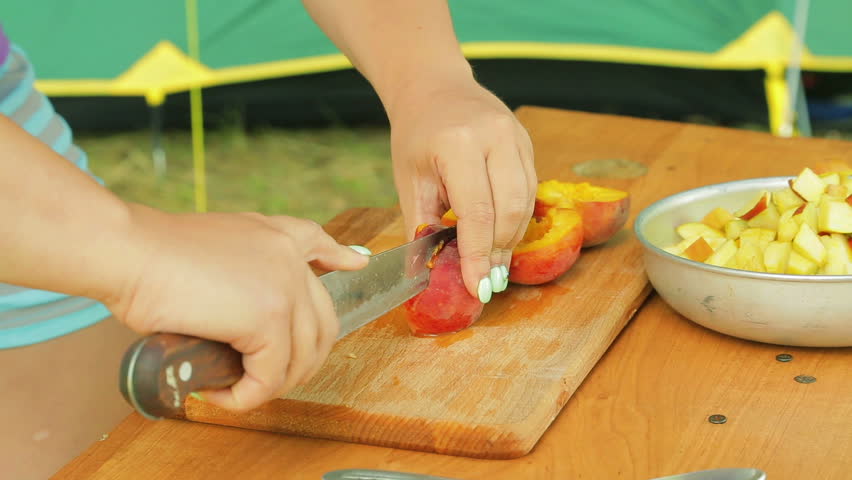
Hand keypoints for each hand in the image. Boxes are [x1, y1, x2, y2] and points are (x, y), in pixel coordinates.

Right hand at [106, 205, 369, 411]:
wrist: (130, 252)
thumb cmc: (152, 255)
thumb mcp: (209, 247)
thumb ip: (241, 267)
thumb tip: (242, 308)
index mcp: (275, 236)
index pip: (319, 242)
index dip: (340, 257)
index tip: (356, 263)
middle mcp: (290, 257)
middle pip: (322, 322)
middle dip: (301, 361)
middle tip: (265, 379)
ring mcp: (285, 287)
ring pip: (301, 356)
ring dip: (271, 384)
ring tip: (236, 390)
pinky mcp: (269, 318)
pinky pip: (270, 375)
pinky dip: (246, 395)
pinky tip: (219, 393)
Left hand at [386, 75, 536, 301]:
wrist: (434, 87)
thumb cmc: (416, 135)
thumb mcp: (409, 181)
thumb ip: (421, 227)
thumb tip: (428, 276)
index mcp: (458, 144)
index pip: (477, 212)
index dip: (478, 255)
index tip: (476, 288)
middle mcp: (495, 137)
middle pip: (510, 210)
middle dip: (499, 252)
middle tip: (487, 282)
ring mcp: (516, 137)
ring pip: (526, 202)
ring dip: (511, 240)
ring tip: (495, 266)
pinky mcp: (526, 143)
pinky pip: (529, 190)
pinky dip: (516, 219)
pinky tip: (502, 238)